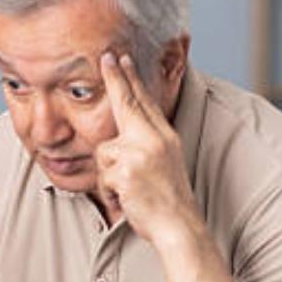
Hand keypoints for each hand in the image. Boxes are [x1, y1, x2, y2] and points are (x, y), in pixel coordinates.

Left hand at [94, 52, 198, 245]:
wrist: (178, 225)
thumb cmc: (167, 200)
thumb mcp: (163, 164)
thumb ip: (145, 145)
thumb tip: (120, 136)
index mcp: (164, 136)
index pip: (144, 102)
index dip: (131, 79)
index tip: (121, 59)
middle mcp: (154, 139)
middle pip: (127, 103)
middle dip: (116, 78)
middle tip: (106, 56)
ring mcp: (141, 153)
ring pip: (104, 152)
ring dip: (109, 176)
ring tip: (130, 190)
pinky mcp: (127, 171)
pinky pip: (103, 176)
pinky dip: (109, 192)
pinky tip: (127, 199)